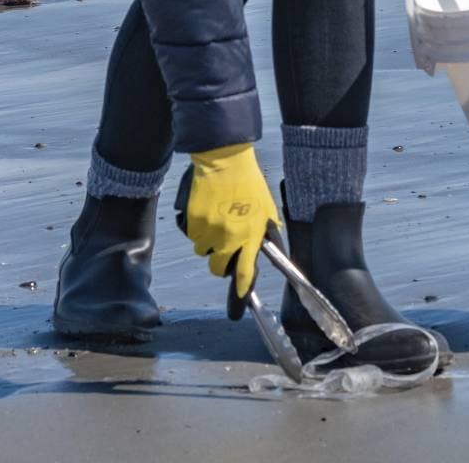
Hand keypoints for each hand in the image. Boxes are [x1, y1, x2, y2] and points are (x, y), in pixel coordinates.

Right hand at [180, 144, 280, 302]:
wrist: (224, 160)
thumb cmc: (249, 183)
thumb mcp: (267, 209)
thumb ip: (270, 233)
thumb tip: (276, 252)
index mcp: (250, 235)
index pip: (245, 273)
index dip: (241, 293)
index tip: (238, 308)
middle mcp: (229, 236)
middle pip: (218, 268)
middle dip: (220, 263)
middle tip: (224, 248)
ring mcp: (208, 230)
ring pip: (203, 251)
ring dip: (209, 242)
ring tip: (219, 218)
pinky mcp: (193, 221)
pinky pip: (192, 234)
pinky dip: (197, 228)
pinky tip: (207, 210)